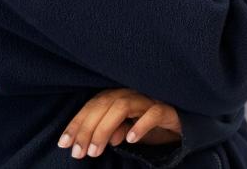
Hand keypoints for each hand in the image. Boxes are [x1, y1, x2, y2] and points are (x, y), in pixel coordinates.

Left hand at [58, 88, 181, 159]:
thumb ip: (112, 131)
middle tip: (79, 153)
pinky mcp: (168, 109)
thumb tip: (105, 140)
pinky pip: (153, 113)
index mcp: (120, 95)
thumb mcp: (125, 130)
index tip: (64, 143)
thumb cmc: (149, 125)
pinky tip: (130, 139)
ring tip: (96, 151)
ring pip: (123, 106)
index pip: (93, 105)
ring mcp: (151, 99)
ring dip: (105, 129)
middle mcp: (133, 93)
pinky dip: (140, 125)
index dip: (77, 123)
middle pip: (104, 104)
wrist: (183, 123)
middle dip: (87, 129)